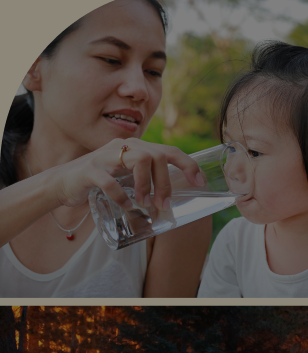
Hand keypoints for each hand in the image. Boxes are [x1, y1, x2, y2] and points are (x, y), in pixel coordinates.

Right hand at [50, 138, 205, 212]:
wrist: (62, 183)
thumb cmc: (101, 181)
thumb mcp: (127, 176)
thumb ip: (147, 179)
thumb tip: (173, 199)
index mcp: (136, 147)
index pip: (169, 150)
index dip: (188, 165)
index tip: (199, 183)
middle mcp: (123, 146)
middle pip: (156, 156)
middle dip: (165, 182)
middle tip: (164, 204)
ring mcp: (105, 156)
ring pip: (138, 160)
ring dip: (146, 185)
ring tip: (145, 203)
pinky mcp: (89, 170)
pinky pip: (110, 181)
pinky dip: (121, 196)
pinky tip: (127, 206)